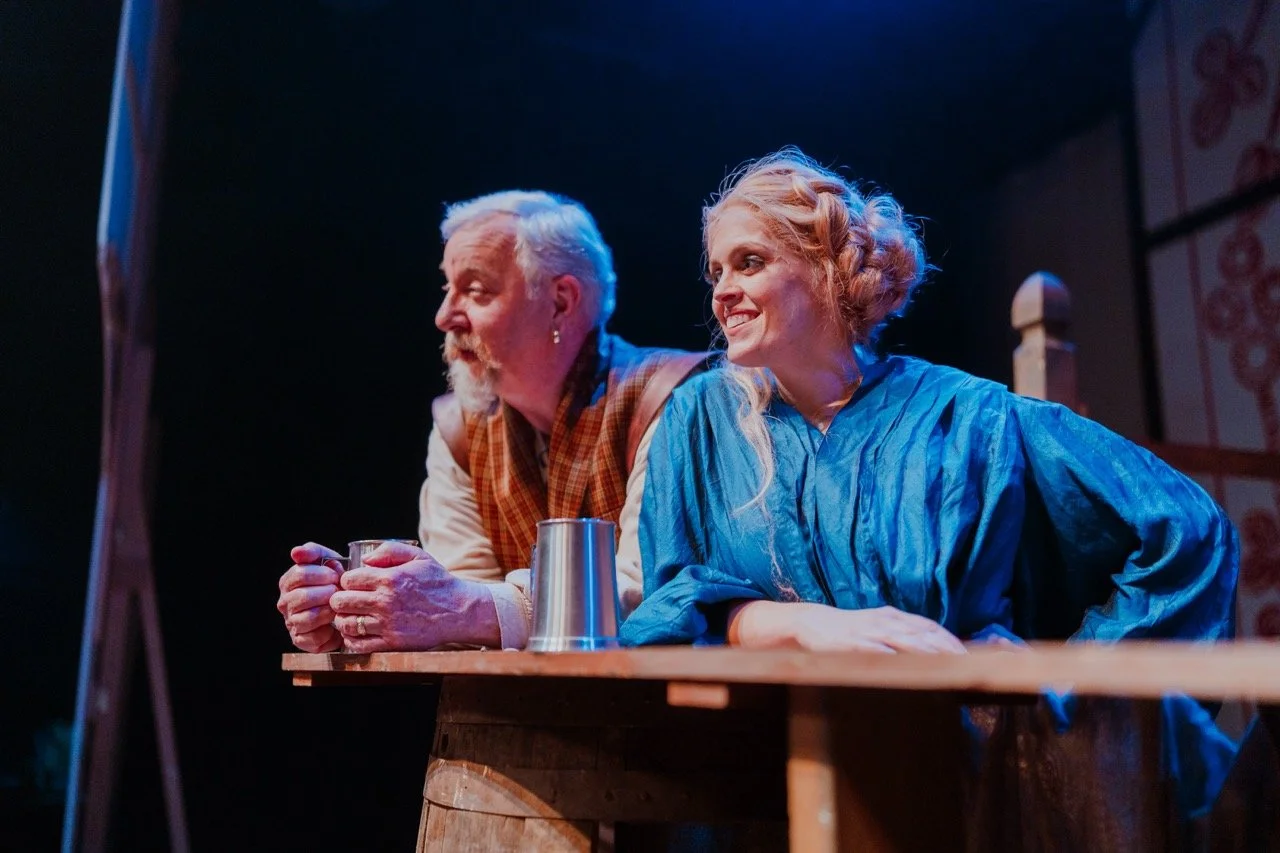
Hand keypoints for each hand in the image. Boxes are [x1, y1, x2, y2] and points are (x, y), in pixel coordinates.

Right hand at [277, 542, 344, 652]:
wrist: (346, 606)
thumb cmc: (334, 582)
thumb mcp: (327, 560)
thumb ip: (313, 552)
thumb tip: (296, 552)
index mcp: (288, 582)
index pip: (299, 574)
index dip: (321, 574)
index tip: (335, 575)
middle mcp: (285, 603)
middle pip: (302, 597)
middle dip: (326, 592)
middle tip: (339, 591)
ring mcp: (292, 623)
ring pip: (308, 618)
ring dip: (328, 610)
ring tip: (338, 606)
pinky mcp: (301, 641)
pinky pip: (314, 637)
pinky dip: (329, 630)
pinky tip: (335, 623)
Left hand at [329, 541, 499, 652]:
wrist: (459, 611)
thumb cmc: (438, 583)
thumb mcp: (419, 557)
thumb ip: (390, 550)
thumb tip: (365, 560)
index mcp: (390, 579)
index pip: (349, 580)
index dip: (347, 581)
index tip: (353, 584)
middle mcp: (385, 602)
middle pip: (342, 601)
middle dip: (340, 599)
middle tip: (346, 600)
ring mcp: (388, 624)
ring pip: (346, 623)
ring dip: (344, 619)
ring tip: (351, 616)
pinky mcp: (392, 643)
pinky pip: (359, 644)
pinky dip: (352, 639)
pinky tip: (358, 632)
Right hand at [794, 605, 965, 652]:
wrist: (813, 622)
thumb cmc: (851, 630)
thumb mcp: (879, 628)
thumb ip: (903, 637)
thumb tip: (931, 650)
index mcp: (894, 616)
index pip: (928, 626)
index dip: (948, 639)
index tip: (967, 654)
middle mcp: (884, 620)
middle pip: (919, 632)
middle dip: (942, 647)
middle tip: (963, 662)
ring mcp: (868, 630)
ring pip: (899, 638)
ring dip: (921, 649)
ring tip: (939, 661)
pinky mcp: (850, 641)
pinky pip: (870, 647)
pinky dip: (885, 653)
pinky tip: (898, 662)